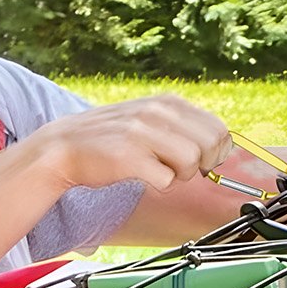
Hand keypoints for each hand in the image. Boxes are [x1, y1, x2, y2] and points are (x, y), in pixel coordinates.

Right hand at [23, 95, 232, 193]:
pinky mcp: (130, 156)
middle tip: (177, 167)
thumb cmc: (113, 140)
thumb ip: (183, 127)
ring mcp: (142, 132)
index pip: (218, 129)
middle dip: (201, 164)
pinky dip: (158, 185)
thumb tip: (223, 147)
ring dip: (179, 176)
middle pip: (211, 146)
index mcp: (167, 102)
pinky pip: (166, 180)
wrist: (62, 148)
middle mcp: (157, 112)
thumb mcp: (150, 120)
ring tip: (156, 170)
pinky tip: (140, 175)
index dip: (215, 152)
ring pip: (191, 163)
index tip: (199, 160)